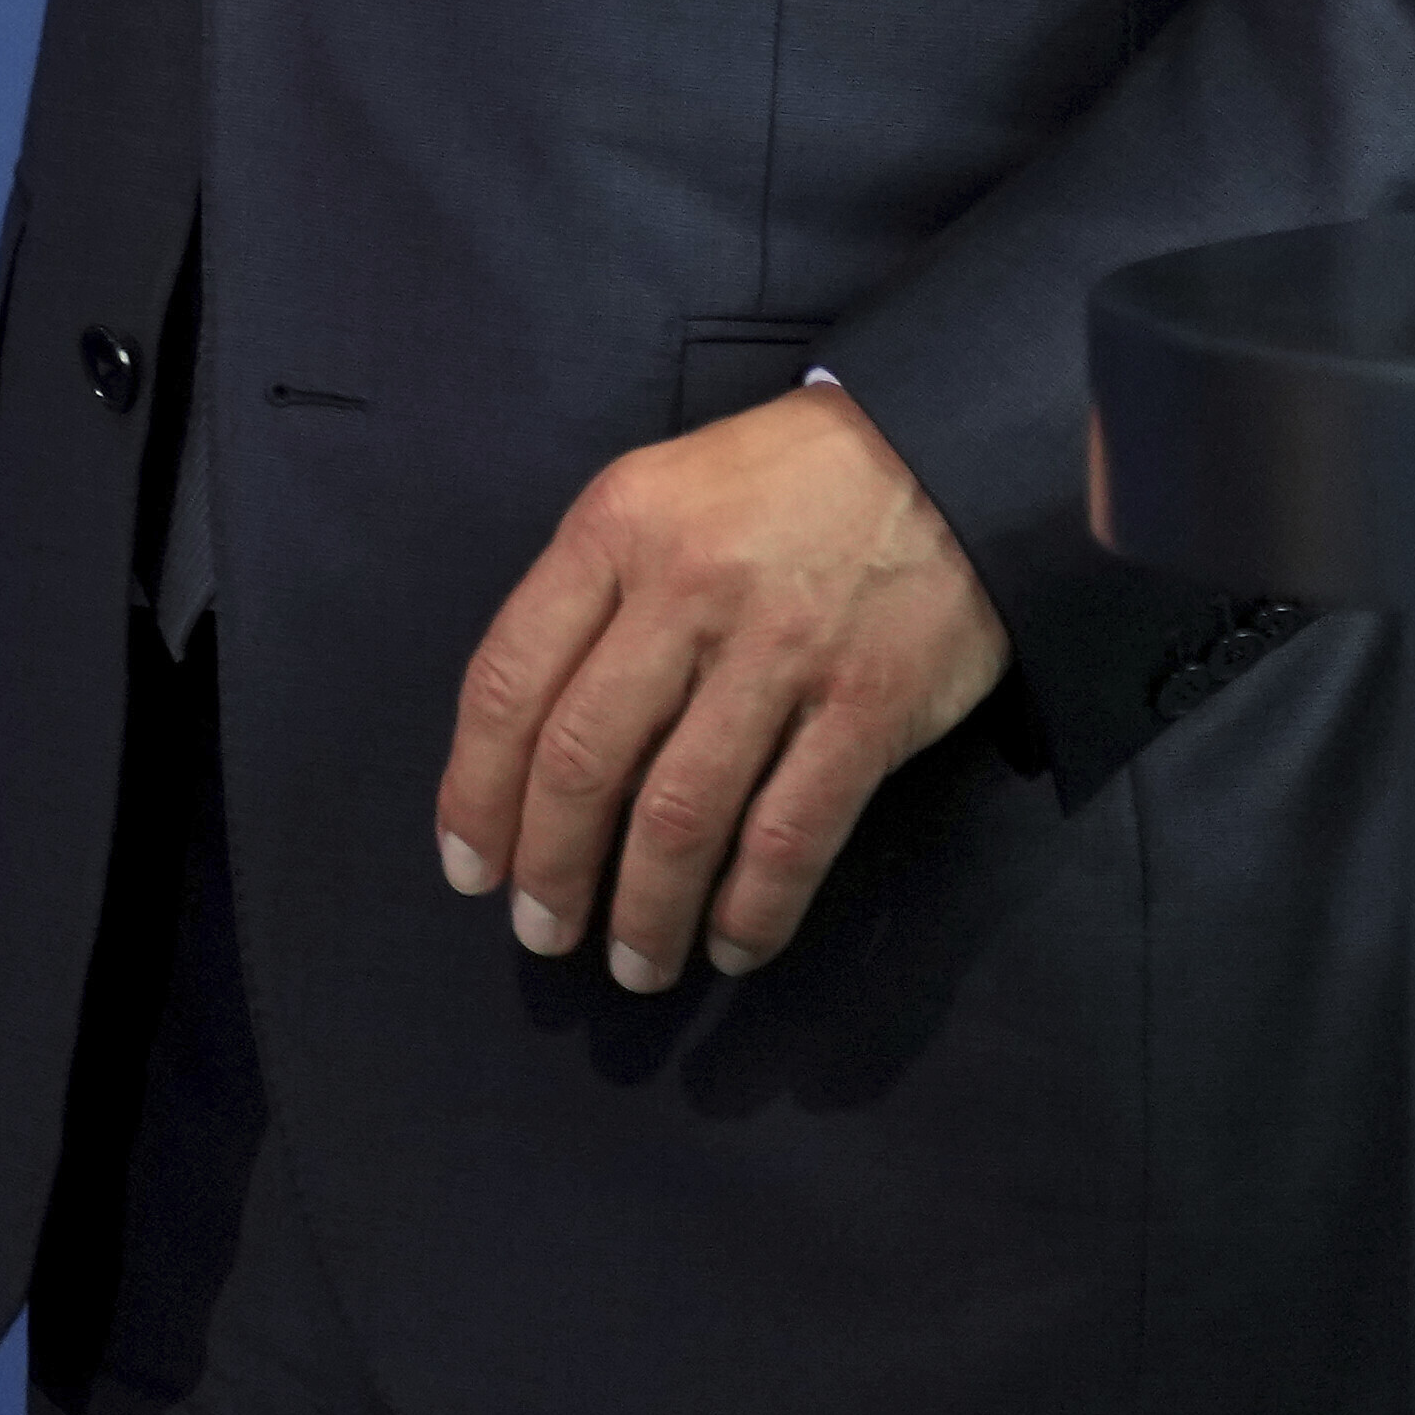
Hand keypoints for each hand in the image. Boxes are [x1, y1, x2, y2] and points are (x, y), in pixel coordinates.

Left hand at [431, 374, 1006, 994]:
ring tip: (634, 964)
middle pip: (584, 759)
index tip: (470, 868)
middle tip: (542, 934)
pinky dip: (752, 908)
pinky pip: (791, 833)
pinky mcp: (869, 705)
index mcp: (613, 531)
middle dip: (550, 868)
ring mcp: (781, 651)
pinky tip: (730, 946)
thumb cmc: (776, 484)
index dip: (475, 793)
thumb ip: (591, 601)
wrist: (944, 449)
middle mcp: (685, 591)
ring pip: (682, 813)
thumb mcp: (655, 497)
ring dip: (646, 910)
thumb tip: (534, 750)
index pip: (508, 681)